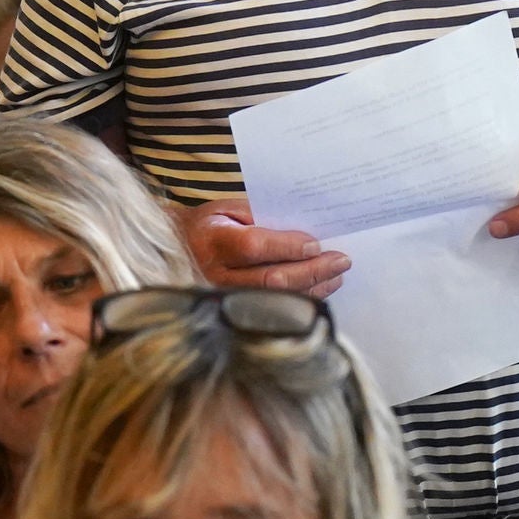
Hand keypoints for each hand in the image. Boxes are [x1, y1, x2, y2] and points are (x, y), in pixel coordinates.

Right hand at [177, 201, 349, 296]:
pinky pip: (274, 307)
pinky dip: (302, 297)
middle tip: (341, 261)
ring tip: (337, 275)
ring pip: (276, 298)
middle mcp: (216, 274)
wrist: (178, 249)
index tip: (317, 245)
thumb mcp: (229, 209)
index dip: (288, 248)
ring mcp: (224, 298)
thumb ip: (262, 217)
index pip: (254, 248)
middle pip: (271, 280)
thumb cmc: (210, 225)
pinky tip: (320, 288)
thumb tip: (304, 231)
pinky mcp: (234, 310)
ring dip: (313, 287)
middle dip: (312, 271)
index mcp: (213, 241)